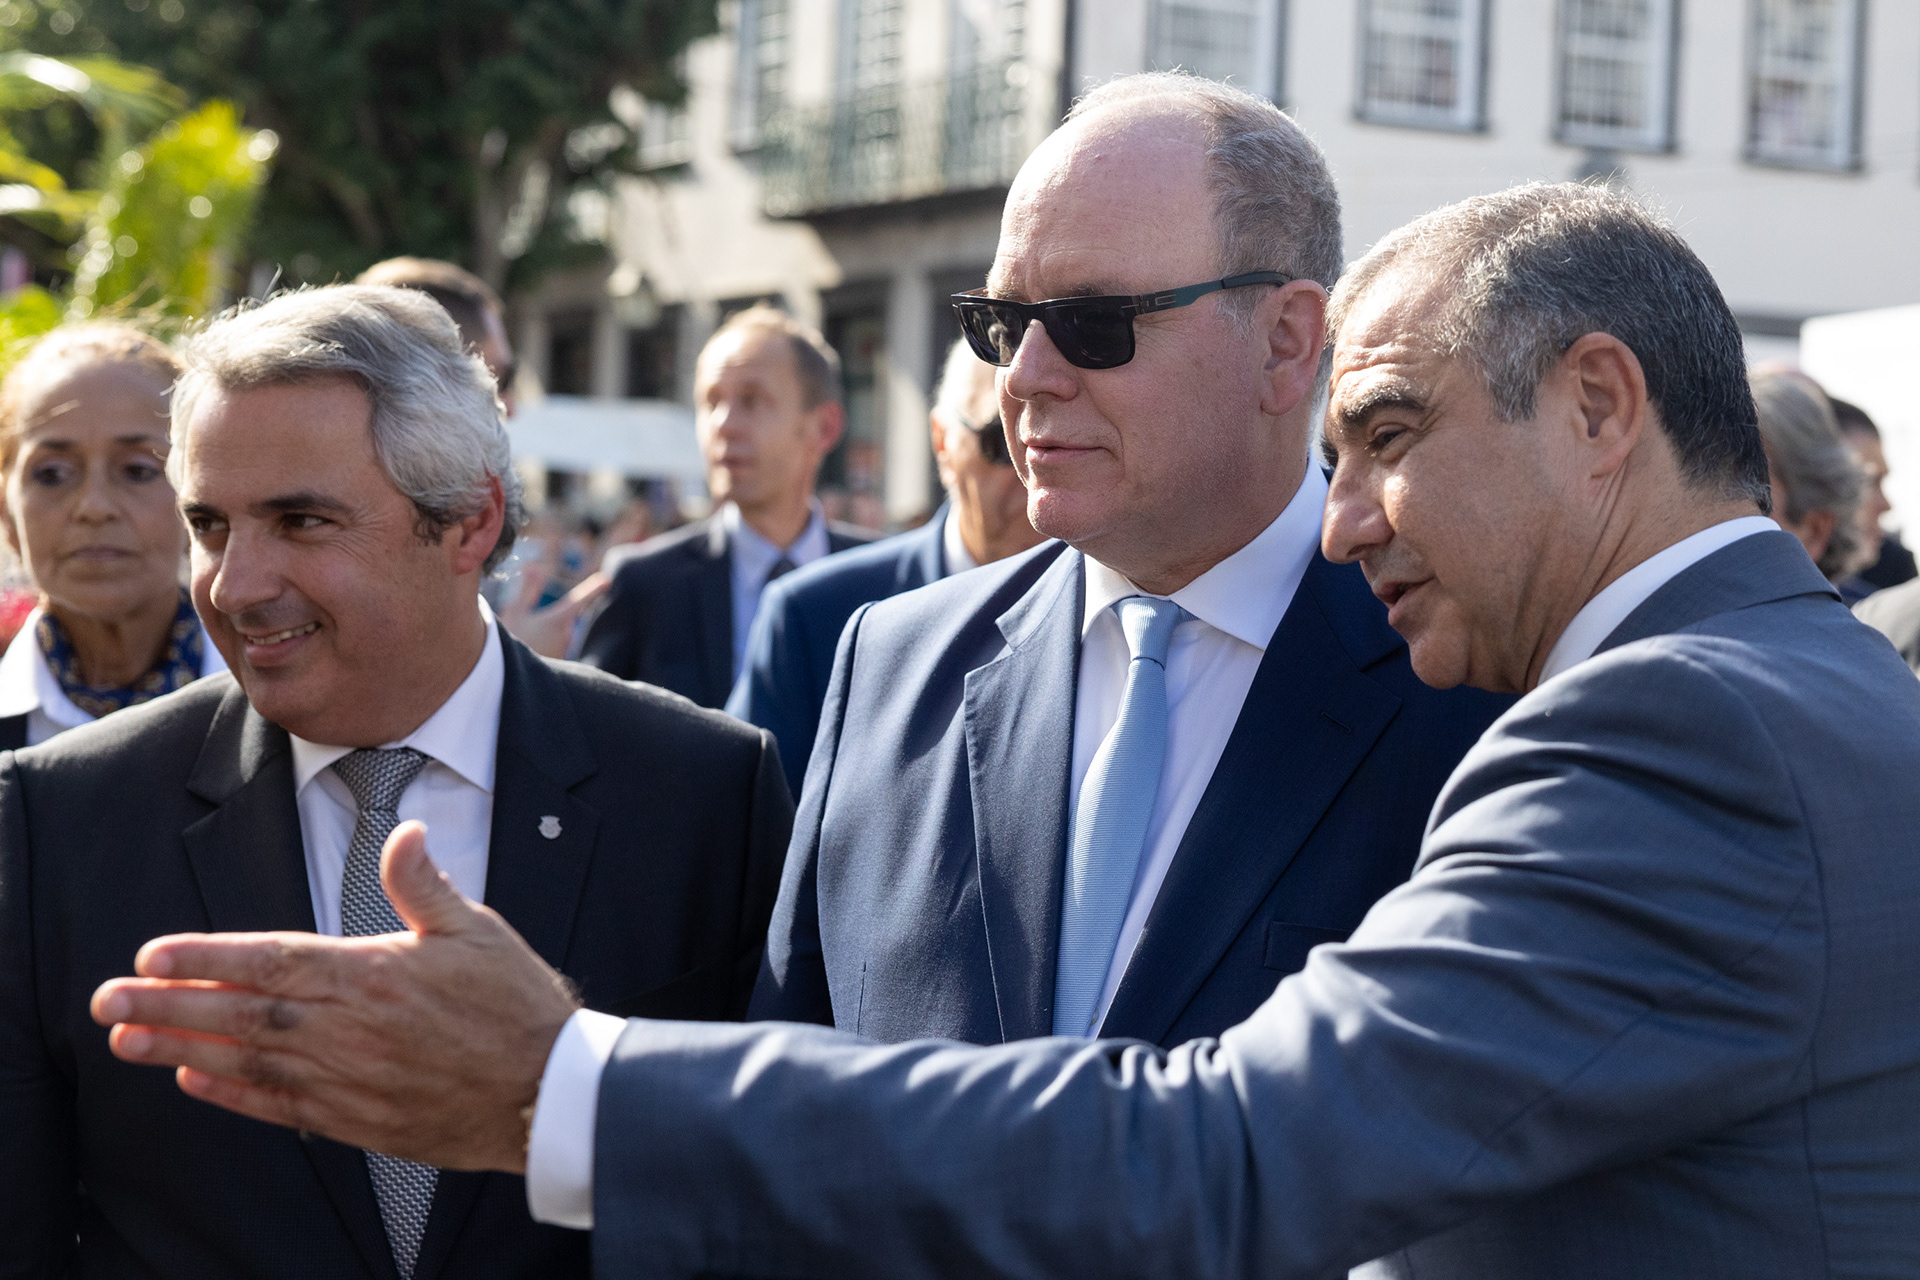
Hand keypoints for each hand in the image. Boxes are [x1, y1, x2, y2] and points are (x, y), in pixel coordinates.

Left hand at [90, 821, 579, 1172]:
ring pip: (249, 1062)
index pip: (274, 960)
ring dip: (182, 1050)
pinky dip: (233, 1095)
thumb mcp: (477, 930)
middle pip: (243, 1014)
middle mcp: (352, 1030)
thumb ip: (425, 884)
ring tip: (128, 1039)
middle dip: (169, 1006)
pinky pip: (280, 1106)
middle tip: (108, 1000)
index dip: (208, 958)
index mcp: (376, 975)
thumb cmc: (515, 1008)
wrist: (546, 1092)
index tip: (154, 954)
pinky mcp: (357, 1119)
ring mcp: (350, 1079)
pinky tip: (194, 1081)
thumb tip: (405, 833)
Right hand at [498, 571, 609, 658]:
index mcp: (559, 619)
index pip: (578, 599)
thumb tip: (535, 566)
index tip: (606, 580)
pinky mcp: (561, 663)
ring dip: (542, 634)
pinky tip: (529, 653)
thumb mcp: (515, 612)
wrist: (508, 676)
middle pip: (562, 617)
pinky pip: (553, 647)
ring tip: (523, 643)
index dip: (592, 588)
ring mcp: (565, 650)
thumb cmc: (510, 642)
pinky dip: (542, 646)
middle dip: (546, 620)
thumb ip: (528, 589)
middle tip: (524, 631)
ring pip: (557, 632)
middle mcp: (567, 635)